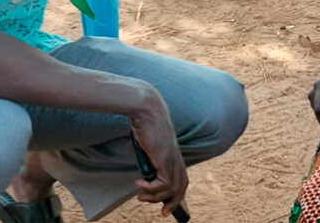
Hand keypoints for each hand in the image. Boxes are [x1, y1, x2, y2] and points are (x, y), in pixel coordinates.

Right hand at [129, 89, 188, 216]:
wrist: (145, 108)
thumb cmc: (142, 121)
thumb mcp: (145, 142)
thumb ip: (147, 155)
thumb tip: (142, 167)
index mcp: (173, 153)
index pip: (181, 178)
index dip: (177, 194)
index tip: (167, 206)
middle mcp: (176, 157)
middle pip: (181, 186)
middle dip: (173, 203)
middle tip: (162, 212)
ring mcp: (172, 159)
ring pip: (171, 189)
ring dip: (154, 197)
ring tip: (140, 194)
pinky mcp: (165, 159)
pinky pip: (163, 184)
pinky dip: (150, 189)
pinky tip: (138, 184)